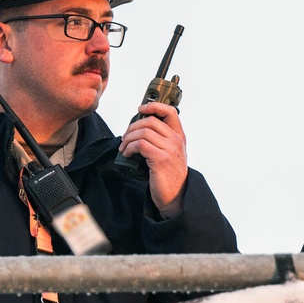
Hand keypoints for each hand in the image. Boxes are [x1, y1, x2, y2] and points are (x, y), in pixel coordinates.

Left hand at [118, 102, 187, 217]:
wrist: (176, 196)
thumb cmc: (170, 176)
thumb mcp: (171, 154)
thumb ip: (162, 141)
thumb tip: (140, 130)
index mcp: (179, 137)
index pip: (170, 112)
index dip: (154, 106)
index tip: (141, 109)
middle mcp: (176, 140)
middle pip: (150, 121)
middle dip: (132, 127)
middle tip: (125, 137)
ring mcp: (169, 149)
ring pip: (143, 132)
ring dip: (128, 138)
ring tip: (124, 148)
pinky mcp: (160, 159)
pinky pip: (140, 145)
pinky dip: (129, 148)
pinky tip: (127, 154)